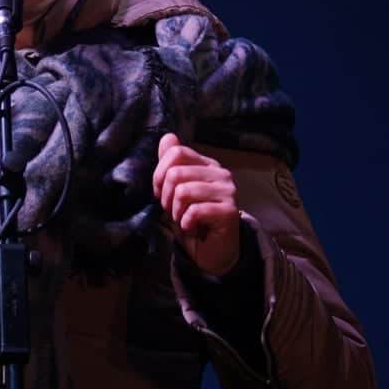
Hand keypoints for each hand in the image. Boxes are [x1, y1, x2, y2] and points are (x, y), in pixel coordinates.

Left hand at [152, 132, 241, 277]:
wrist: (213, 251)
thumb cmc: (193, 219)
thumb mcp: (175, 191)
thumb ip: (171, 164)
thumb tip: (168, 137)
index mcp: (207, 164)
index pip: (176, 152)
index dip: (159, 174)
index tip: (160, 193)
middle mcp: (221, 174)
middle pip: (176, 173)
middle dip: (166, 197)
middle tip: (173, 211)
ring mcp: (228, 191)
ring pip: (183, 191)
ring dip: (176, 212)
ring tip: (183, 219)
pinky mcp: (229, 211)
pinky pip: (195, 210)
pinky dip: (186, 223)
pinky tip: (192, 228)